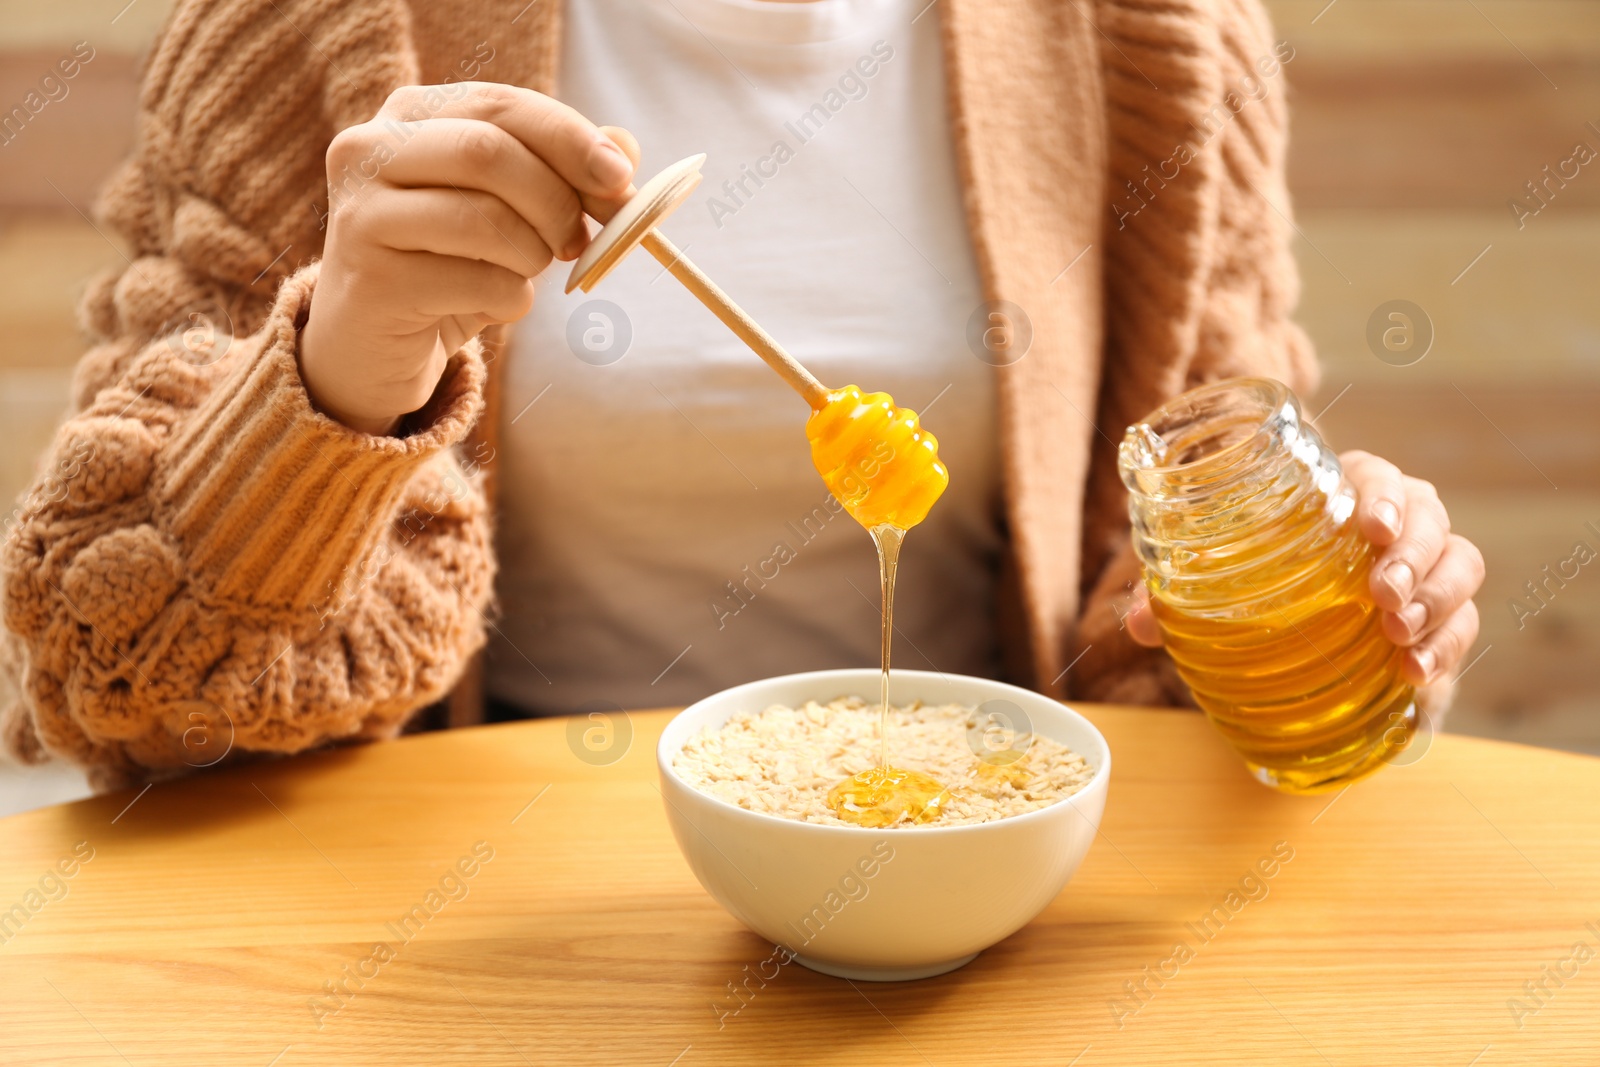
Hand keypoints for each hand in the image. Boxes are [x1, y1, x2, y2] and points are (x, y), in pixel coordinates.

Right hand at [299, 82, 640, 434]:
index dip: (571, 139)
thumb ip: (562, 171)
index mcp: (408, 115)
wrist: (374, 344)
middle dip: (556, 200)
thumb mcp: (508, 210)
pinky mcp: (371, 279)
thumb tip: (626, 147)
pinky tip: (498, 306)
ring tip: (526, 272)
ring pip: (485, 217)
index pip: (501, 104)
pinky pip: (478, 282)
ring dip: (533, 254)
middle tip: (578, 242)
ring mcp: (361, 213)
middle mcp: (369, 150)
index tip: (621, 178)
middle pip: (491, 152)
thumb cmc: (448, 264)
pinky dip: (513, 299)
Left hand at [1126, 451, 1484, 687]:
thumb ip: (1173, 597)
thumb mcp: (1209, 586)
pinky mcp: (1443, 622)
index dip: (1383, 496)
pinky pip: (1463, 625)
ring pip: (1460, 565)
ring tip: (1396, 634)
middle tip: (1381, 596)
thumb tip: (1137, 621)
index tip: (1369, 527)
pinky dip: (1445, 648)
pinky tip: (1414, 672)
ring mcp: (1427, 572)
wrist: (1302, 644)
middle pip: (1431, 519)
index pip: (1377, 477)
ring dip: (1435, 599)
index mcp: (1342, 496)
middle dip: (1414, 555)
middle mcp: (1397, 525)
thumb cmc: (1258, 586)